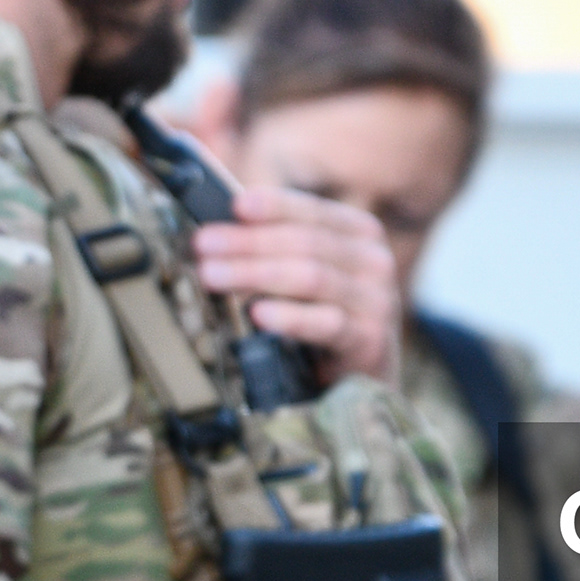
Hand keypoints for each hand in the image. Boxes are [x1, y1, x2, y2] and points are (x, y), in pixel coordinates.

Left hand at [192, 182, 398, 381]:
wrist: (365, 374)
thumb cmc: (327, 313)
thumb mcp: (310, 271)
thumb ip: (278, 245)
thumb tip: (220, 227)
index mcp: (359, 232)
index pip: (311, 211)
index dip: (272, 206)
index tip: (235, 206)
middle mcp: (374, 261)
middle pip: (304, 243)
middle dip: (247, 242)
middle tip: (203, 246)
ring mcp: (376, 301)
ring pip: (311, 277)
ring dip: (255, 274)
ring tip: (213, 276)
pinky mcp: (370, 340)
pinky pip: (326, 324)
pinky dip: (288, 317)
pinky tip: (257, 314)